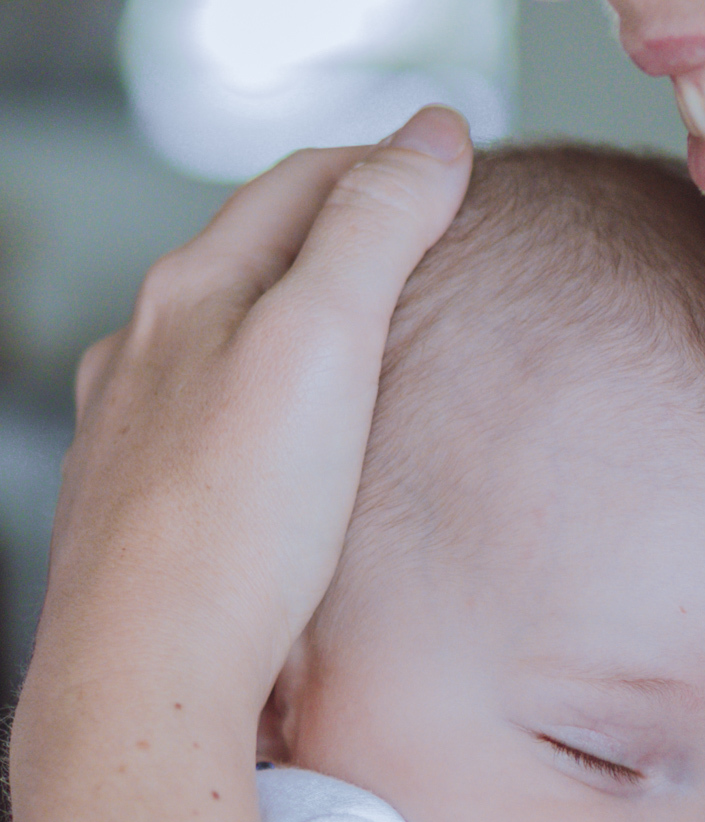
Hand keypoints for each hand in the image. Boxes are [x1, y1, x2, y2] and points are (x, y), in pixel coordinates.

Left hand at [29, 108, 471, 723]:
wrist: (148, 675)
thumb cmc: (235, 525)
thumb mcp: (323, 344)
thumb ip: (374, 231)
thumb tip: (431, 137)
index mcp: (190, 296)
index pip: (298, 185)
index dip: (381, 164)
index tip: (448, 168)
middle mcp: (144, 355)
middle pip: (249, 262)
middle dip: (331, 241)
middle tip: (412, 249)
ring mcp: (130, 438)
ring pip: (215, 352)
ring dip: (282, 331)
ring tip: (346, 352)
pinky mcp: (134, 519)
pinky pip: (200, 435)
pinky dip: (249, 416)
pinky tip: (271, 460)